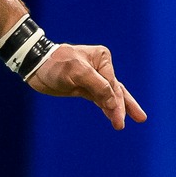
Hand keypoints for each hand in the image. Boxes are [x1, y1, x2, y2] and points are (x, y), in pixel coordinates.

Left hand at [28, 43, 147, 130]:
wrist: (35, 66)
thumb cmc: (55, 64)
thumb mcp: (77, 72)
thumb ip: (99, 87)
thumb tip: (114, 103)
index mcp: (101, 58)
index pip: (112, 83)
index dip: (116, 101)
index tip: (117, 117)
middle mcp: (100, 67)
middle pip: (117, 90)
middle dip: (125, 106)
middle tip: (140, 119)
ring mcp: (93, 78)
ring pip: (111, 96)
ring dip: (121, 108)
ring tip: (138, 119)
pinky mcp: (85, 88)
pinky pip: (100, 100)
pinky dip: (108, 108)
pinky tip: (115, 117)